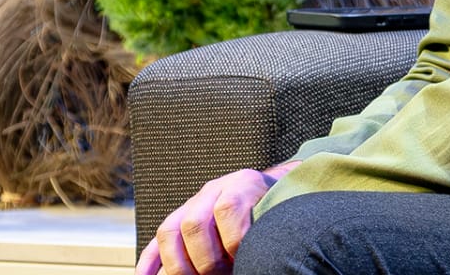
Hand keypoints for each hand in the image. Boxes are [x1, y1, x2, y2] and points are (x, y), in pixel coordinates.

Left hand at [134, 162, 294, 274]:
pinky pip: (227, 215)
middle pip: (171, 231)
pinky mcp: (244, 182)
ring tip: (229, 267)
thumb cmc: (263, 223)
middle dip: (184, 266)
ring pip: (194, 225)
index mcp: (195, 209)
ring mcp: (222, 186)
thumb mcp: (228, 239)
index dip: (151, 261)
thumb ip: (203, 254)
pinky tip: (244, 251)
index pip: (164, 234)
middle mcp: (203, 195)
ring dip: (209, 258)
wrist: (299, 191)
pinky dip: (233, 242)